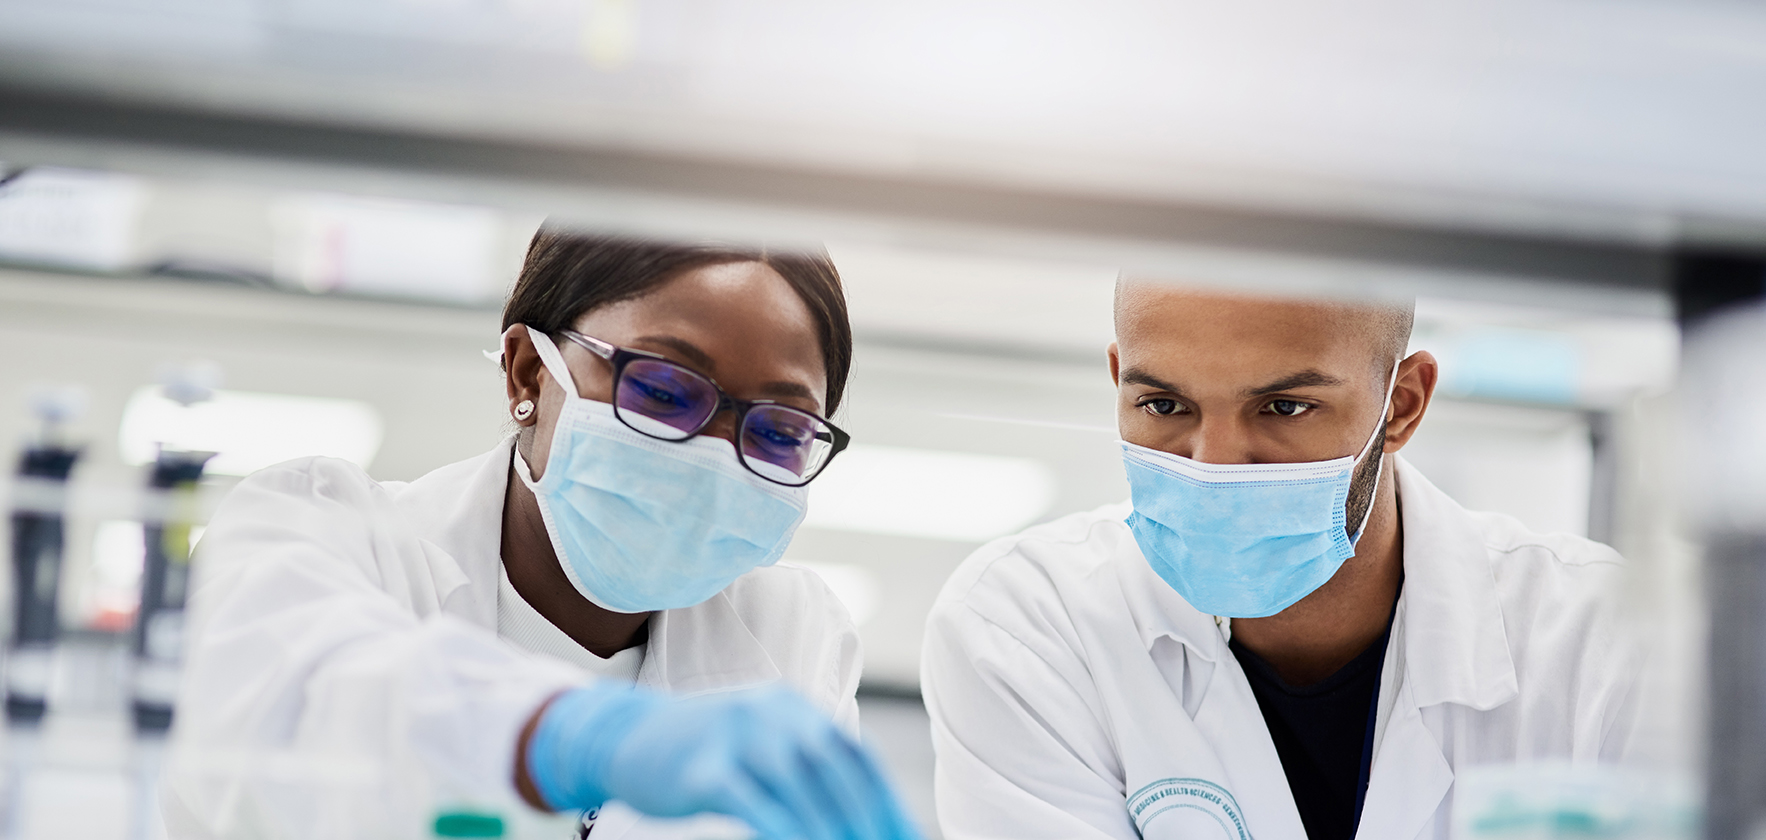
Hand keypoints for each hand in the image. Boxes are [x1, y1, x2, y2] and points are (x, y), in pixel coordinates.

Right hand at [523, 683, 920, 839]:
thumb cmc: (701, 752)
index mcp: (793, 708)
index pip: (855, 757)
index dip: (886, 801)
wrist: (622, 736)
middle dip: (867, 820)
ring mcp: (736, 735)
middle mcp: (772, 713)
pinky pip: (753, 803)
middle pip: (835, 772)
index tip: (908, 837)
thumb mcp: (758, 745)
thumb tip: (854, 812)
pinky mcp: (703, 767)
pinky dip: (783, 829)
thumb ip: (802, 767)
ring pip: (800, 788)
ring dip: (831, 829)